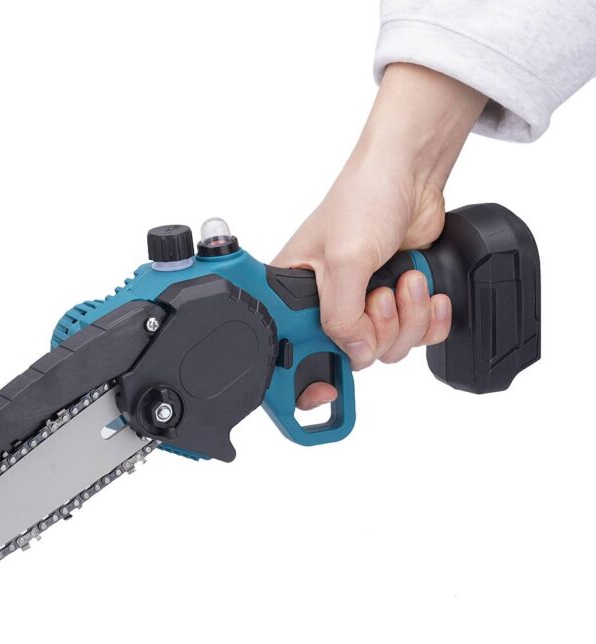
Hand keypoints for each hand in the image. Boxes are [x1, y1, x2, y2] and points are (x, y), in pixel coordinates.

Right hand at [273, 64, 486, 408]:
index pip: (290, 351)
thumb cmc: (363, 197)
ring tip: (405, 278)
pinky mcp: (397, 301)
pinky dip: (428, 318)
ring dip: (407, 317)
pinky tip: (425, 289)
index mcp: (294, 294)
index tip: (322, 394)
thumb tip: (354, 352)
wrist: (411, 173)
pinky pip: (417, 336)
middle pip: (351, 356)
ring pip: (389, 349)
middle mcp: (327, 304)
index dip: (302, 380)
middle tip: (379, 296)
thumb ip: (342, 316)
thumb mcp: (343, 259)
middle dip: (377, 331)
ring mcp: (364, 304)